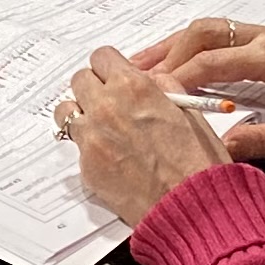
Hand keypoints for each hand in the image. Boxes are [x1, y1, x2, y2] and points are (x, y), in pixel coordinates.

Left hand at [65, 46, 228, 223]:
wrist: (190, 207)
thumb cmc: (198, 163)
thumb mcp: (190, 111)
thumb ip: (164, 87)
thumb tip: (150, 80)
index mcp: (134, 87)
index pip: (101, 57)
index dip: (110, 67)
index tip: (114, 76)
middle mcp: (107, 107)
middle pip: (79, 80)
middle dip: (93, 88)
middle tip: (109, 102)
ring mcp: (92, 138)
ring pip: (66, 112)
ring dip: (81, 115)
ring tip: (101, 128)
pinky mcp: (86, 166)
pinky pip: (77, 146)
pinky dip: (90, 148)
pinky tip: (112, 158)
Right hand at [128, 17, 264, 161]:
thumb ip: (262, 141)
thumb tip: (221, 147)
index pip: (212, 60)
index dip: (180, 77)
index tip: (156, 94)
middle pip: (204, 32)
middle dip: (167, 52)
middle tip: (138, 73)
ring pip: (210, 29)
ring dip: (177, 46)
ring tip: (145, 65)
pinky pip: (223, 36)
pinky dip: (195, 48)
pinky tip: (181, 65)